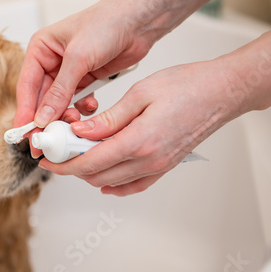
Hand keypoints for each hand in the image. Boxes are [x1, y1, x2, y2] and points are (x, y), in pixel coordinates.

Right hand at [13, 0, 153, 130]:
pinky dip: (82, 109)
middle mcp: (51, 62)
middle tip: (48, 140)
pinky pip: (77, 102)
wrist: (139, 20)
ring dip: (66, 115)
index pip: (27, 86)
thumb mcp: (79, 57)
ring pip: (59, 103)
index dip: (25, 111)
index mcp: (41, 49)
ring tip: (74, 122)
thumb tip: (43, 117)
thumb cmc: (107, 23)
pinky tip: (91, 108)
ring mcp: (69, 72)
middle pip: (41, 98)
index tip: (25, 133)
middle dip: (46, 119)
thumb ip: (60, 90)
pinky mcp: (86, 80)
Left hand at [38, 60, 240, 195]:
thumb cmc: (186, 86)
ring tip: (76, 154)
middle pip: (97, 175)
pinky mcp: (165, 167)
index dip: (64, 163)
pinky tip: (102, 176)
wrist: (222, 93)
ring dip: (89, 172)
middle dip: (71, 167)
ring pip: (112, 181)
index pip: (90, 162)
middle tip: (58, 152)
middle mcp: (149, 160)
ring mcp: (158, 167)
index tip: (48, 158)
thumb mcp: (140, 93)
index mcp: (139, 141)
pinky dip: (113, 183)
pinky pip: (133, 185)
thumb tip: (80, 133)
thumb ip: (108, 119)